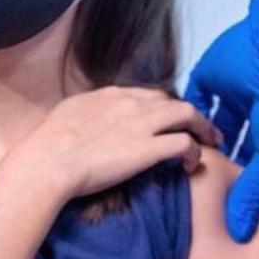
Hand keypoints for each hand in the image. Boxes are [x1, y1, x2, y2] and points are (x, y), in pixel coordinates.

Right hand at [18, 86, 221, 200]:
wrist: (49, 161)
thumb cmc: (49, 143)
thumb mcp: (69, 113)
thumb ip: (88, 111)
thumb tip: (89, 117)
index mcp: (112, 94)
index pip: (149, 95)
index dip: (163, 107)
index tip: (169, 120)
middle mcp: (132, 103)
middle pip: (172, 101)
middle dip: (190, 114)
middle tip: (202, 129)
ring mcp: (143, 124)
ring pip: (187, 113)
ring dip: (202, 127)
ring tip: (210, 141)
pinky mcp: (150, 149)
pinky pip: (185, 144)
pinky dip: (195, 151)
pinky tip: (192, 164)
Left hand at [184, 0, 258, 241]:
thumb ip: (254, 189)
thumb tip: (240, 229)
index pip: (254, 165)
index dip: (237, 182)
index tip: (216, 203)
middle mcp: (256, 116)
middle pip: (230, 145)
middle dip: (213, 160)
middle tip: (190, 179)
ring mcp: (235, 94)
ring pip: (209, 121)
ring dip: (196, 136)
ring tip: (178, 156)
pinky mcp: (214, 76)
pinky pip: (193, 94)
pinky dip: (182, 108)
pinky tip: (170, 125)